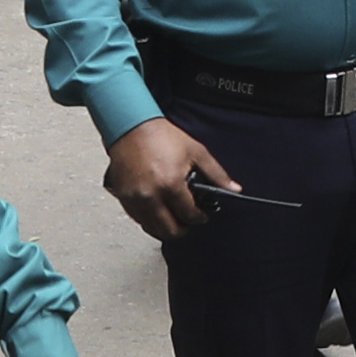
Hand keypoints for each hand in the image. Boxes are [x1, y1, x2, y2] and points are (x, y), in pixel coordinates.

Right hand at [105, 115, 243, 241]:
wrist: (132, 126)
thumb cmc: (161, 136)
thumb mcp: (196, 151)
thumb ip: (216, 174)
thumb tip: (233, 189)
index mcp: (171, 184)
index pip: (189, 215)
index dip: (199, 218)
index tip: (202, 216)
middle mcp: (150, 195)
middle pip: (169, 230)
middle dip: (183, 230)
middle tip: (188, 223)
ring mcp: (134, 198)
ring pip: (152, 228)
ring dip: (165, 228)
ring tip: (174, 219)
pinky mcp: (122, 196)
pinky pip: (137, 219)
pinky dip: (149, 220)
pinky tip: (158, 212)